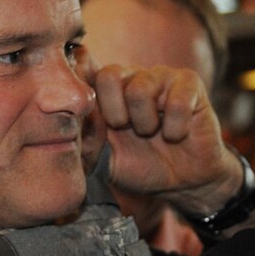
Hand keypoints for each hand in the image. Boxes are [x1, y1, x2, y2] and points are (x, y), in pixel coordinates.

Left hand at [90, 63, 241, 212]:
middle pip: (109, 75)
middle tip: (125, 131)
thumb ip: (84, 141)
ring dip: (145, 123)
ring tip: (152, 134)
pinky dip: (174, 128)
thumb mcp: (104, 162)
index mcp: (107, 91)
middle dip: (115, 114)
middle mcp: (132, 77)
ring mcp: (161, 77)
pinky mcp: (189, 85)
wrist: (182, 183)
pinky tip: (176, 135)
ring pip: (141, 88)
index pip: (85, 72)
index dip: (87, 99)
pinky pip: (176, 101)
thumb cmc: (142, 167)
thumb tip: (65, 127)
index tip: (96, 126)